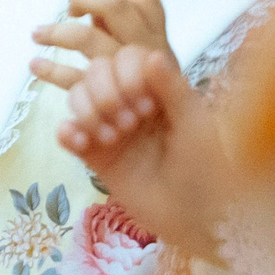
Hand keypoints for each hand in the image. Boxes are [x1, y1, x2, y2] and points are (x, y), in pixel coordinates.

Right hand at [36, 0, 230, 260]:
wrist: (198, 220)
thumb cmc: (207, 168)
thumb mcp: (195, 124)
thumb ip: (172, 88)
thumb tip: (150, 54)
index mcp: (158, 89)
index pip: (125, 58)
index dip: (127, 73)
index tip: (146, 102)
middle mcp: (131, 101)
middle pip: (95, 72)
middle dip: (105, 93)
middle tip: (130, 122)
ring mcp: (111, 127)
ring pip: (77, 97)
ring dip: (87, 112)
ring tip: (110, 137)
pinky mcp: (95, 155)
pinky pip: (67, 132)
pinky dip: (69, 132)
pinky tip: (83, 143)